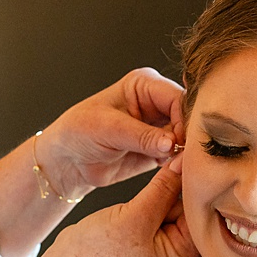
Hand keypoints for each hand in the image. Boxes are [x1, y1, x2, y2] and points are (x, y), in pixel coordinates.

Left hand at [36, 68, 182, 197]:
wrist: (68, 160)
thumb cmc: (79, 133)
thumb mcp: (108, 129)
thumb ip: (142, 136)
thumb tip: (172, 143)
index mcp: (144, 84)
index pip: (177, 97)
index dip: (184, 118)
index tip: (181, 141)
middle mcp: (156, 103)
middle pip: (188, 116)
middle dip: (188, 137)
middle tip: (183, 156)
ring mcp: (160, 126)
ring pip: (187, 138)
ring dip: (185, 153)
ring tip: (175, 165)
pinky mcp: (160, 149)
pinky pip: (180, 156)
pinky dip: (179, 164)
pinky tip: (171, 171)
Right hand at [44, 156, 195, 256]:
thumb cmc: (98, 249)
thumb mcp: (136, 214)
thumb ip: (164, 187)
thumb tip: (184, 162)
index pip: (196, 217)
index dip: (193, 188)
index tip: (189, 162)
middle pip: (188, 214)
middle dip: (179, 191)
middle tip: (176, 163)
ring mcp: (163, 252)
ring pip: (174, 211)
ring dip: (166, 193)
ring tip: (158, 178)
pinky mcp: (150, 242)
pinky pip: (160, 215)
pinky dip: (156, 201)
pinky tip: (150, 190)